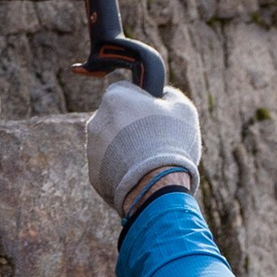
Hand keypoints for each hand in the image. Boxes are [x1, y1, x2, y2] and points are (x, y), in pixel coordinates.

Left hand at [85, 76, 200, 222]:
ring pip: (111, 144)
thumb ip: (170, 95)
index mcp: (115, 97)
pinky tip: (141, 176)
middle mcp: (97, 120)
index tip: (156, 115)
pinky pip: (109, 168)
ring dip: (126, 149)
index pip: (127, 91)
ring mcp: (92, 148)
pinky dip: (122, 171)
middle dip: (132, 127)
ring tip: (149, 162)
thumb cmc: (171, 142)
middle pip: (116, 119)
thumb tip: (164, 95)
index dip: (144, 102)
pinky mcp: (94, 174)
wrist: (157, 185)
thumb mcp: (183, 109)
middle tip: (155, 141)